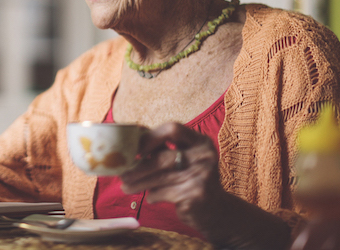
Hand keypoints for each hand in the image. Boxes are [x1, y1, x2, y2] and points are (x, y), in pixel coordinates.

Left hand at [119, 123, 290, 248]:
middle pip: (163, 157)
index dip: (150, 136)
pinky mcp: (196, 195)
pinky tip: (151, 197)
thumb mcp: (185, 159)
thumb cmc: (192, 179)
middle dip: (138, 167)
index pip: (173, 128)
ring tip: (125, 186)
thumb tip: (128, 143)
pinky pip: (164, 193)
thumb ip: (163, 149)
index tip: (134, 148)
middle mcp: (204, 156)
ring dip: (138, 183)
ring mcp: (202, 176)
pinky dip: (153, 195)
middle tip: (122, 174)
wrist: (217, 210)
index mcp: (200, 141)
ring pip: (160, 177)